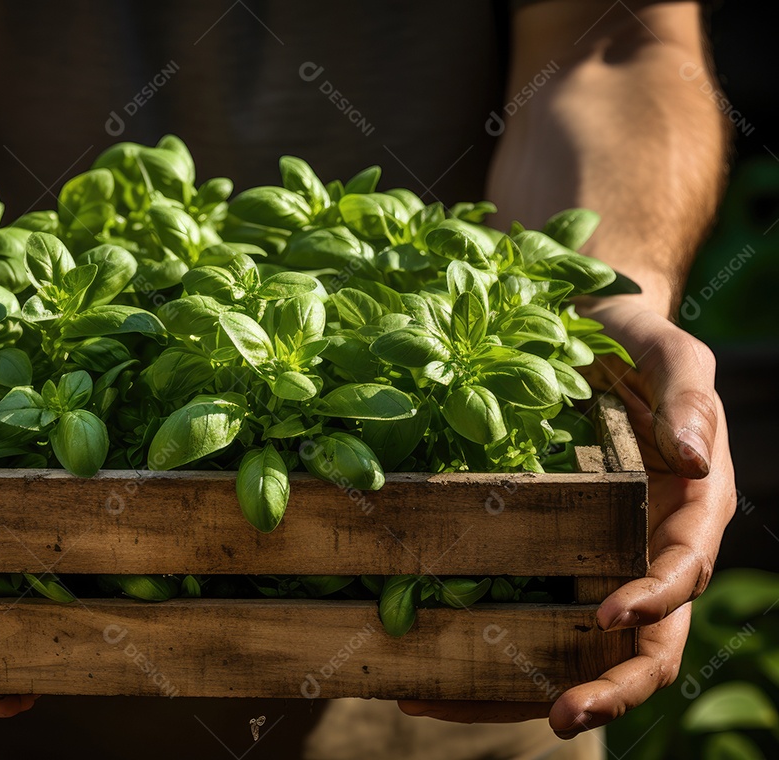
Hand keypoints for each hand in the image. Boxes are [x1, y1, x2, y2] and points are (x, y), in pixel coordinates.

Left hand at [399, 295, 736, 735]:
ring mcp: (591, 558)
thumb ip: (689, 400)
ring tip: (448, 707)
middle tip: (561, 716)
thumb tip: (693, 461)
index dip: (653, 602)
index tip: (606, 616)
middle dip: (608, 686)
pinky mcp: (542, 556)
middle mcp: (643, 548)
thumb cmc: (634, 342)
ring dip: (523, 691)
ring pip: (572, 648)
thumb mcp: (670, 355)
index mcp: (687, 511)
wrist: (583, 330)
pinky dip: (483, 657)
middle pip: (643, 641)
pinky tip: (424, 676)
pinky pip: (521, 615)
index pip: (682, 573)